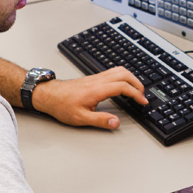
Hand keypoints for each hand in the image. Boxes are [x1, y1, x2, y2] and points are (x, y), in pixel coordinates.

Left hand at [31, 67, 147, 128]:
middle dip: (137, 83)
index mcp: (97, 89)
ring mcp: (96, 77)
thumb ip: (100, 120)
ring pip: (119, 70)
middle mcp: (98, 80)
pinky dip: (123, 76)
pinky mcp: (93, 78)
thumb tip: (116, 122)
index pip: (122, 87)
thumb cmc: (62, 105)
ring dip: (131, 78)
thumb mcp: (81, 118)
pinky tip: (123, 85)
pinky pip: (112, 72)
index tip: (143, 101)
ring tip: (136, 90)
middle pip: (124, 74)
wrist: (49, 95)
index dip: (136, 94)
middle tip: (142, 95)